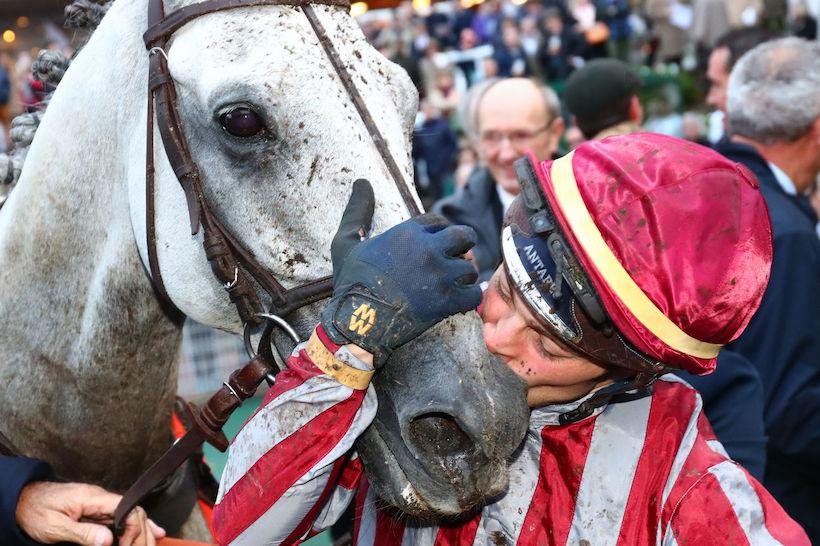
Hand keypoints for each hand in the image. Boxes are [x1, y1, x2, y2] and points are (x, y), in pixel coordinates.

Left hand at [16, 481, 165, 545]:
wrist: (21, 499)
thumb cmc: (34, 511)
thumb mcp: (54, 526)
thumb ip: (82, 533)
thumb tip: (108, 540)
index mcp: (93, 498)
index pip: (127, 509)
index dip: (134, 529)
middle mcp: (100, 498)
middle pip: (133, 512)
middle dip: (143, 532)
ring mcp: (99, 504)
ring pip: (130, 516)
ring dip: (142, 530)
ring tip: (153, 543)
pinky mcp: (95, 511)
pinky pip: (121, 518)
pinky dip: (135, 527)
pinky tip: (149, 531)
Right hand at [322, 179, 481, 362]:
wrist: (357, 321)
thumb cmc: (351, 282)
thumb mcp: (346, 242)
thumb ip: (356, 211)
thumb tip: (361, 182)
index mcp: (408, 232)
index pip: (439, 221)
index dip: (439, 232)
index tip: (434, 245)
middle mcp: (428, 249)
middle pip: (464, 236)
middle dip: (463, 246)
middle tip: (454, 258)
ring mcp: (440, 275)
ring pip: (470, 268)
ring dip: (463, 276)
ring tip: (452, 284)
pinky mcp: (447, 301)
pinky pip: (473, 295)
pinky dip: (468, 299)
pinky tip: (458, 302)